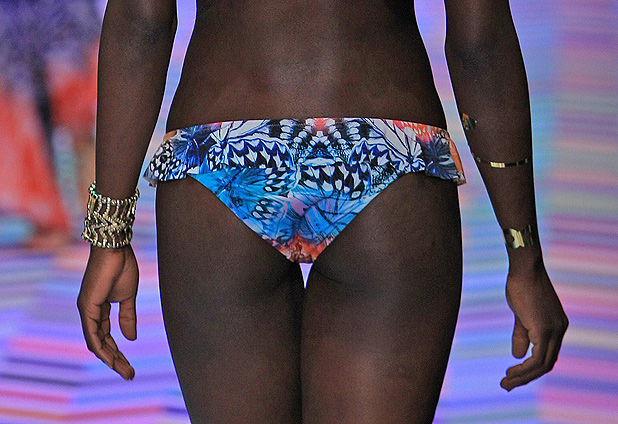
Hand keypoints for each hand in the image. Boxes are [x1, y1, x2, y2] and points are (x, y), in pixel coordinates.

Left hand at [77, 245, 138, 379]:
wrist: (116, 249)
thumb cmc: (122, 267)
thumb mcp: (128, 297)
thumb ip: (128, 317)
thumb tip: (131, 338)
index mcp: (99, 309)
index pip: (106, 336)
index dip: (118, 352)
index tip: (130, 366)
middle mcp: (90, 312)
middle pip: (101, 343)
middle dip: (116, 360)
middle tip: (130, 374)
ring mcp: (87, 310)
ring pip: (96, 342)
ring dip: (111, 359)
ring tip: (126, 371)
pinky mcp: (87, 306)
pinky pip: (93, 334)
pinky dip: (101, 348)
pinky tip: (110, 359)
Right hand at [501, 261, 567, 390]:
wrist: (524, 269)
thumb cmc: (520, 285)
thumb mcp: (521, 314)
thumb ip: (521, 335)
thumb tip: (517, 355)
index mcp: (555, 326)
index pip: (546, 355)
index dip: (530, 368)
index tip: (512, 374)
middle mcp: (559, 330)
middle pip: (546, 363)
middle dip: (526, 377)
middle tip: (507, 385)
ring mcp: (554, 330)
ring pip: (543, 365)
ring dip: (523, 377)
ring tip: (506, 383)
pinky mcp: (545, 330)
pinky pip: (537, 359)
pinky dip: (524, 369)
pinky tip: (511, 372)